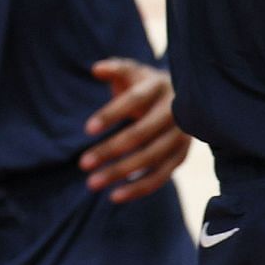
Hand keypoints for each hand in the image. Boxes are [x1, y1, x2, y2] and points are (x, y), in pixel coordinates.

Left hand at [80, 58, 190, 202]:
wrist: (182, 97)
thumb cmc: (145, 83)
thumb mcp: (131, 71)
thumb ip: (114, 68)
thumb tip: (96, 69)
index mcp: (158, 87)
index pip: (133, 100)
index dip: (111, 114)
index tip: (86, 129)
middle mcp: (174, 113)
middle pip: (140, 134)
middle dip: (110, 150)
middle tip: (82, 164)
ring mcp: (181, 137)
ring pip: (151, 159)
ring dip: (121, 173)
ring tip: (92, 183)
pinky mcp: (182, 156)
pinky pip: (161, 176)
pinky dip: (139, 188)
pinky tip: (115, 196)